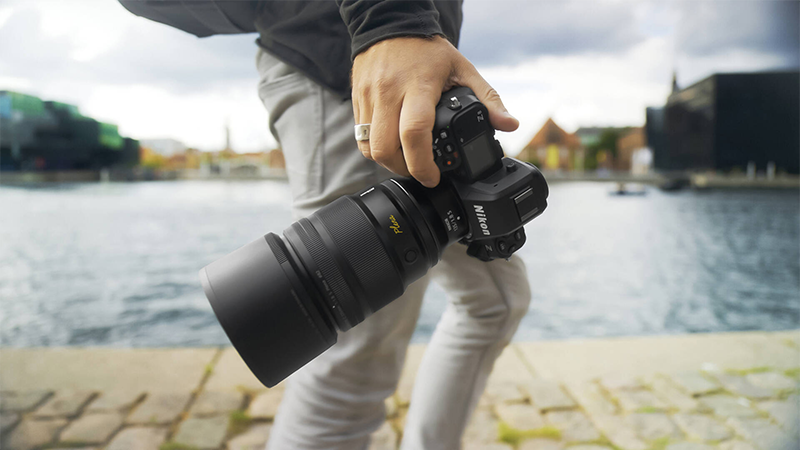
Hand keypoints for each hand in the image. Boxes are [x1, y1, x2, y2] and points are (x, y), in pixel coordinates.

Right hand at [351, 36, 517, 186]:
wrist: (390, 24)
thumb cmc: (427, 49)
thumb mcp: (463, 69)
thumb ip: (488, 98)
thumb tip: (509, 124)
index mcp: (418, 86)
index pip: (415, 132)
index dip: (422, 164)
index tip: (434, 176)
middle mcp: (389, 93)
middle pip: (385, 149)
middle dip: (403, 170)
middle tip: (420, 171)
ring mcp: (369, 98)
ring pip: (370, 148)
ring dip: (388, 162)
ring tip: (407, 160)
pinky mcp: (358, 101)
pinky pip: (361, 137)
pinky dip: (376, 148)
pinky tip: (393, 144)